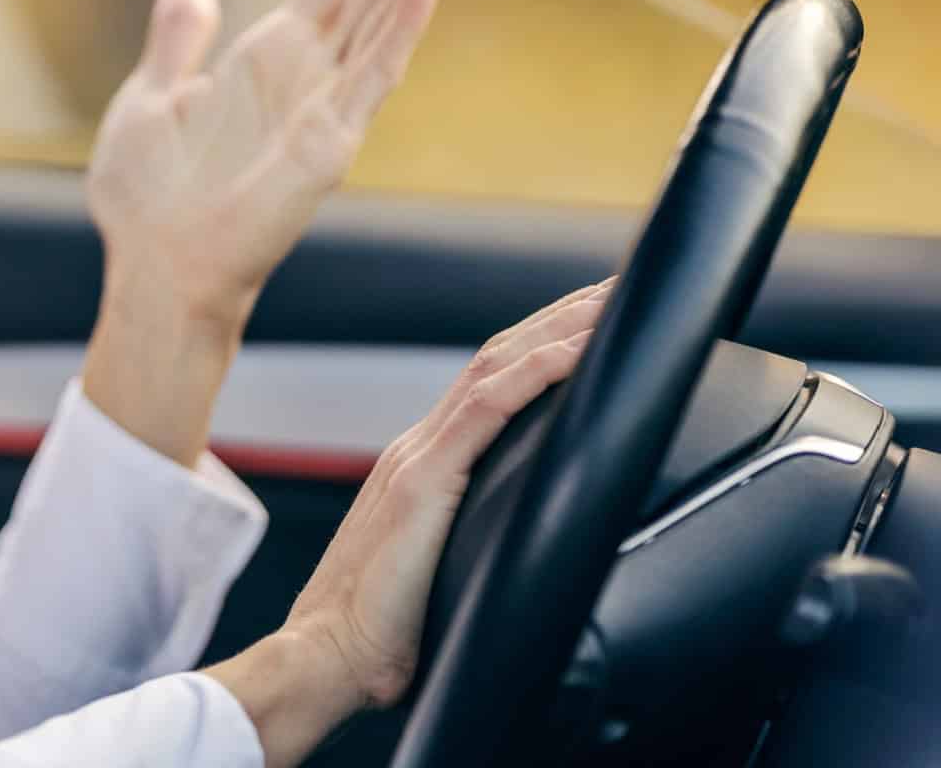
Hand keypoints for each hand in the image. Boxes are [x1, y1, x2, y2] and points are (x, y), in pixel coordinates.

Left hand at [80, 0, 473, 465]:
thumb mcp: (151, 97)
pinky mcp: (330, 144)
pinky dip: (400, 25)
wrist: (153, 266)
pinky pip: (373, 74)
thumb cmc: (147, 199)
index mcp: (268, 58)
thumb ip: (178, 42)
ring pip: (386, 18)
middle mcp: (308, 76)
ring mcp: (327, 108)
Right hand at [203, 281, 613, 765]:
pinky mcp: (424, 480)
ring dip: (559, 327)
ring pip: (498, 365)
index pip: (489, 384)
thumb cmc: (377, 638)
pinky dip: (539, 369)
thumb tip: (515, 573)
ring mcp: (417, 457)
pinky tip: (580, 348)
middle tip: (617, 284)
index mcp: (421, 467)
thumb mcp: (436, 578)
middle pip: (498, 357)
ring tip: (613, 298)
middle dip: (559, 316)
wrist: (323, 657)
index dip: (539, 344)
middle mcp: (417, 448)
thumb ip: (466, 554)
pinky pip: (490, 406)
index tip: (587, 321)